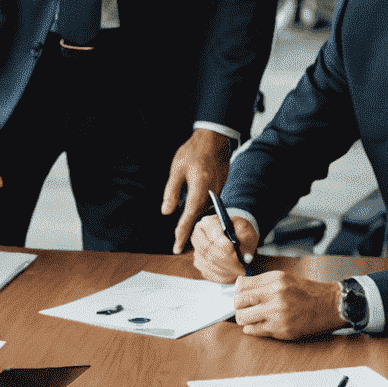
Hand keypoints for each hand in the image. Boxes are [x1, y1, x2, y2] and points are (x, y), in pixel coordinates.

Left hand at [163, 130, 231, 252]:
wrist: (213, 139)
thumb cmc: (193, 152)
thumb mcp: (176, 170)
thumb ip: (171, 192)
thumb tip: (166, 212)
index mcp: (199, 189)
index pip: (189, 216)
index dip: (182, 233)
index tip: (176, 248)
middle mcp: (211, 193)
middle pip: (198, 218)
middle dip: (188, 232)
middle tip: (179, 246)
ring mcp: (218, 191)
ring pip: (205, 212)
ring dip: (195, 222)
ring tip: (184, 234)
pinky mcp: (221, 188)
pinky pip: (210, 204)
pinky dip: (201, 211)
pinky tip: (194, 213)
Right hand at [191, 213, 257, 281]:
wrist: (233, 234)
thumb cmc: (239, 231)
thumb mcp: (247, 230)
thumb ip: (247, 241)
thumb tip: (246, 259)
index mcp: (208, 223)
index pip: (215, 240)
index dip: (229, 253)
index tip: (242, 262)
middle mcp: (198, 235)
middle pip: (210, 254)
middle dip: (228, 265)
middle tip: (243, 271)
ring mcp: (196, 250)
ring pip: (209, 265)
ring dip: (226, 272)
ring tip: (239, 272)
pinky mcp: (199, 262)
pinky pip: (208, 273)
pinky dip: (222, 277)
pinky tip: (232, 275)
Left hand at [235, 273, 343, 338]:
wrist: (330, 306)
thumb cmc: (306, 292)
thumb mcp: (284, 277)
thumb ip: (260, 281)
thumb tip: (237, 285)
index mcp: (276, 281)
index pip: (241, 286)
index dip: (238, 292)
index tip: (242, 295)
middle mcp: (276, 296)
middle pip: (238, 302)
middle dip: (239, 305)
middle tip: (245, 307)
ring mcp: (278, 315)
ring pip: (243, 319)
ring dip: (244, 318)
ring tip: (253, 316)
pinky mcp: (282, 331)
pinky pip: (254, 331)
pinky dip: (252, 329)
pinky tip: (260, 324)